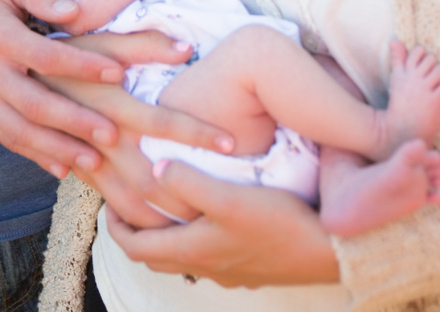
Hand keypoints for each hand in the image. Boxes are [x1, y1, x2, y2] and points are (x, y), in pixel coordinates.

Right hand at [0, 0, 127, 177]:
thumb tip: (75, 12)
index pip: (45, 57)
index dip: (82, 67)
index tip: (118, 73)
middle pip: (34, 104)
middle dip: (75, 122)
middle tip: (112, 134)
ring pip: (20, 131)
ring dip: (58, 149)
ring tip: (95, 161)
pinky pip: (8, 139)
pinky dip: (36, 155)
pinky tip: (65, 167)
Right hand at [37, 32, 233, 223]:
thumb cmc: (56, 46)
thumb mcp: (96, 35)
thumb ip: (141, 43)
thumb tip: (186, 49)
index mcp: (106, 96)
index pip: (162, 119)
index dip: (197, 131)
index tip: (232, 144)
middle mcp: (91, 130)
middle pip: (147, 173)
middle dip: (186, 190)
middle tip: (224, 201)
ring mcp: (75, 153)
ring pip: (120, 198)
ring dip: (157, 214)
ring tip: (194, 222)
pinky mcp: (60, 163)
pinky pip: (95, 197)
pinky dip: (123, 215)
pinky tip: (149, 223)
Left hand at [107, 159, 339, 286]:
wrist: (333, 252)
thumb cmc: (280, 223)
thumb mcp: (228, 197)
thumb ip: (187, 183)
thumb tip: (153, 168)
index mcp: (190, 250)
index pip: (134, 246)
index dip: (114, 226)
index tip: (107, 203)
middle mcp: (205, 266)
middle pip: (154, 256)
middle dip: (135, 232)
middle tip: (128, 206)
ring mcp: (229, 271)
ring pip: (182, 258)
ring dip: (165, 237)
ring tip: (163, 211)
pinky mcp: (250, 268)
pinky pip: (209, 258)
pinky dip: (194, 241)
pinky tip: (208, 221)